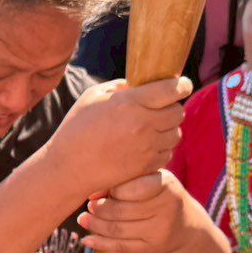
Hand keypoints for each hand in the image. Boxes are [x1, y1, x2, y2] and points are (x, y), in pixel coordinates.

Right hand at [44, 76, 190, 198]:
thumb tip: (139, 84)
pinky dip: (160, 148)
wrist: (69, 168)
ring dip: (168, 129)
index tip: (182, 84)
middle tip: (162, 108)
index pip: (172, 89)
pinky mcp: (146, 166)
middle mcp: (143, 125)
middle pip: (178, 112)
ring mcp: (147, 148)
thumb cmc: (76, 129)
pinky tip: (146, 145)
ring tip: (152, 128)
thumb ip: (120, 87)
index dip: (182, 85)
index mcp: (130, 103)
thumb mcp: (93, 97)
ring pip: (175, 134)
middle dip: (173, 107)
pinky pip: (167, 153)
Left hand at [78, 170, 192, 252]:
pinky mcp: (154, 248)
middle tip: (88, 206)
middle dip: (100, 209)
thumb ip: (125, 181)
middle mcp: (167, 208)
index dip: (111, 190)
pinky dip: (101, 244)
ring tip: (83, 219)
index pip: (132, 188)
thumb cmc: (158, 195)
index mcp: (166, 185)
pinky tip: (86, 240)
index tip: (98, 190)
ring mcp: (161, 230)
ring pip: (119, 230)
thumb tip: (92, 194)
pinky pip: (122, 246)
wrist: (185, 225)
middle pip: (122, 211)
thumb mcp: (149, 181)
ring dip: (96, 226)